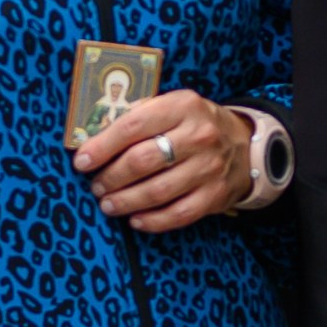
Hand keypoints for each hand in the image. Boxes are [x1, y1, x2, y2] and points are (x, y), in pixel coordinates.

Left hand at [73, 87, 250, 229]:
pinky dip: (152, 221)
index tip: (82, 161)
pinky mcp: (216, 194)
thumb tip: (94, 136)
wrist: (244, 145)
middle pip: (142, 161)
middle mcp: (199, 135)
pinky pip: (178, 214)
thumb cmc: (194, 124)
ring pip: (157, 191)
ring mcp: (209, 167)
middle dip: (111, 177)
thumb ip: (138, 116)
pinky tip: (135, 219)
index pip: (133, 126)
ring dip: (125, 201)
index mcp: (183, 106)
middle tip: (96, 186)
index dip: (102, 146)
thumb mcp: (172, 106)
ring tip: (108, 204)